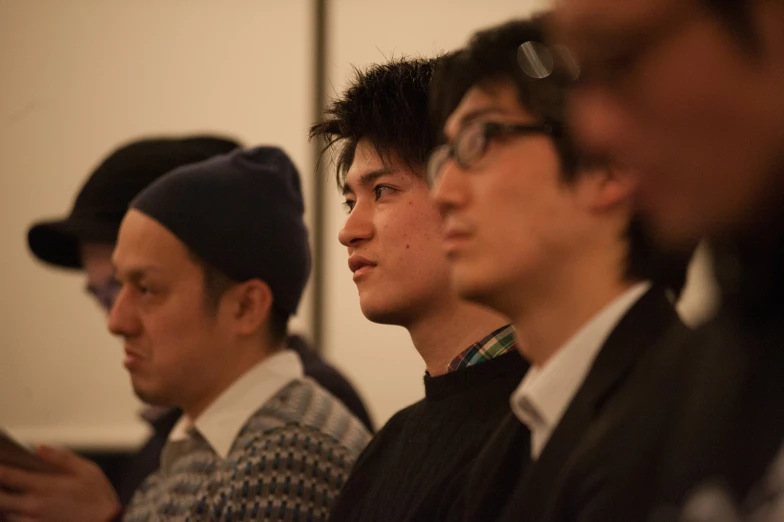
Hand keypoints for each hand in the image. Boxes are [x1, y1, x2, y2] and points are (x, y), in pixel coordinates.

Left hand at [0, 445, 119, 521]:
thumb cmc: (99, 499)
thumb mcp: (88, 470)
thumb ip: (62, 457)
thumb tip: (39, 448)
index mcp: (44, 486)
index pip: (9, 475)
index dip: (0, 467)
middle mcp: (32, 505)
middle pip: (0, 497)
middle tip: (3, 480)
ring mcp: (32, 520)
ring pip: (6, 512)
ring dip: (6, 503)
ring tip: (11, 493)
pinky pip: (16, 521)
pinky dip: (14, 515)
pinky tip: (20, 509)